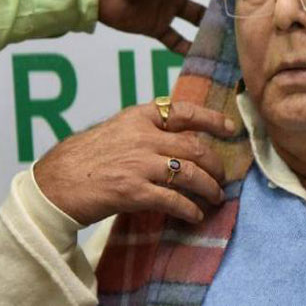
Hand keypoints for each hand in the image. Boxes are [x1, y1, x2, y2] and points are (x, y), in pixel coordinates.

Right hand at [33, 101, 233, 225]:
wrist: (53, 183)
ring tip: (216, 197)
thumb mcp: (116, 128)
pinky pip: (173, 200)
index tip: (230, 128)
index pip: (184, 112)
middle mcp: (143, 137)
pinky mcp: (133, 191)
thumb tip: (178, 136)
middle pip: (194, 147)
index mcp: (139, 117)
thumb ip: (145, 129)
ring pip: (190, 173)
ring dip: (209, 187)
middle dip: (215, 163)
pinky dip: (189, 209)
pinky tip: (195, 215)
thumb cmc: (83, 156)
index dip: (212, 120)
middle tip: (223, 176)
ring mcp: (139, 164)